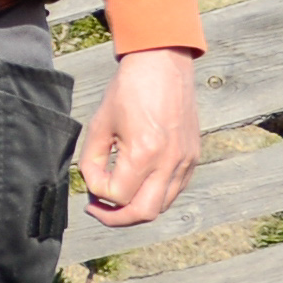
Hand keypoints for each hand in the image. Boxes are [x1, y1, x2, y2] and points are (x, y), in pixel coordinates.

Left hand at [80, 45, 201, 226]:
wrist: (163, 65)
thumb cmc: (127, 91)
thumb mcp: (99, 124)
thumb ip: (93, 161)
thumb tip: (95, 189)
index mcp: (145, 152)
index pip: (118, 195)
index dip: (96, 191)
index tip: (89, 177)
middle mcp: (170, 161)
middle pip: (144, 213)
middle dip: (116, 217)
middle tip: (98, 209)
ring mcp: (186, 161)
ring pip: (162, 205)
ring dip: (136, 208)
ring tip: (115, 198)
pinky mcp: (193, 158)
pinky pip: (174, 190)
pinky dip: (154, 195)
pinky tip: (137, 184)